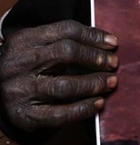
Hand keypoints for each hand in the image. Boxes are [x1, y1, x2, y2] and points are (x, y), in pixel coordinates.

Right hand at [0, 20, 118, 132]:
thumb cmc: (26, 65)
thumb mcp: (36, 45)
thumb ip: (63, 40)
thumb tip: (108, 43)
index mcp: (25, 40)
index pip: (66, 30)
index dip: (94, 35)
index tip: (114, 43)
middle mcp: (20, 63)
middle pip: (66, 53)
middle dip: (95, 58)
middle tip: (114, 63)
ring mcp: (20, 90)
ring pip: (64, 85)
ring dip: (93, 83)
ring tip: (111, 82)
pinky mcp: (24, 115)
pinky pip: (58, 115)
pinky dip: (82, 109)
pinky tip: (98, 104)